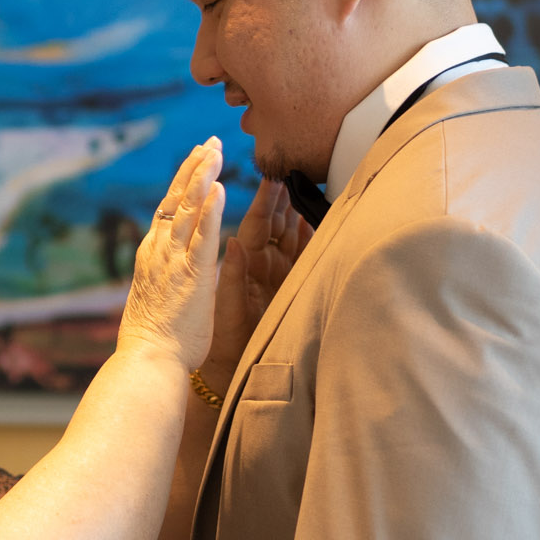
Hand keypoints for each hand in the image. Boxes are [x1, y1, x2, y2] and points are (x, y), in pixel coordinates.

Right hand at [118, 138, 224, 370]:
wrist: (146, 360)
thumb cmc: (155, 340)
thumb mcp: (160, 297)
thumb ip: (169, 276)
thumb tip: (176, 268)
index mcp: (153, 255)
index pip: (169, 210)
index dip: (182, 183)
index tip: (195, 161)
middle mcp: (159, 251)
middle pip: (177, 199)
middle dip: (193, 168)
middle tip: (208, 142)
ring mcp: (174, 260)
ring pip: (189, 209)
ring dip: (202, 176)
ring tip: (214, 150)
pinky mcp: (191, 275)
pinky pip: (202, 235)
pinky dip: (210, 209)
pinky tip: (218, 187)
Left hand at [205, 177, 309, 379]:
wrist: (228, 370)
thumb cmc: (221, 338)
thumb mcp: (226, 306)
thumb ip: (232, 274)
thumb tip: (232, 242)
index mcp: (244, 262)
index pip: (257, 224)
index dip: (265, 200)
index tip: (272, 176)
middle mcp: (262, 264)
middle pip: (275, 223)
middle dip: (284, 197)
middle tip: (294, 169)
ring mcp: (278, 274)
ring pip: (291, 235)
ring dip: (298, 212)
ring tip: (308, 186)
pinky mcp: (292, 287)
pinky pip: (303, 256)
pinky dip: (311, 237)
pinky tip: (318, 219)